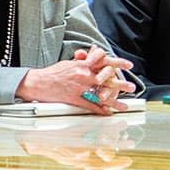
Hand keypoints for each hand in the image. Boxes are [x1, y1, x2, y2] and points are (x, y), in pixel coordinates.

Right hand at [17, 46, 134, 114]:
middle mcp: (82, 75)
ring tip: (124, 105)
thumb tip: (92, 56)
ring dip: (114, 100)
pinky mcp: (73, 98)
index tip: (129, 65)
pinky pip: (89, 105)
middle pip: (106, 79)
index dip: (118, 63)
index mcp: (82, 64)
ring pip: (100, 94)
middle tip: (132, 86)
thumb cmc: (52, 74)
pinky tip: (107, 113)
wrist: (37, 82)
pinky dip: (99, 110)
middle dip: (120, 83)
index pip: (104, 61)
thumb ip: (82, 61)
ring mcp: (79, 87)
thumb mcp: (68, 63)